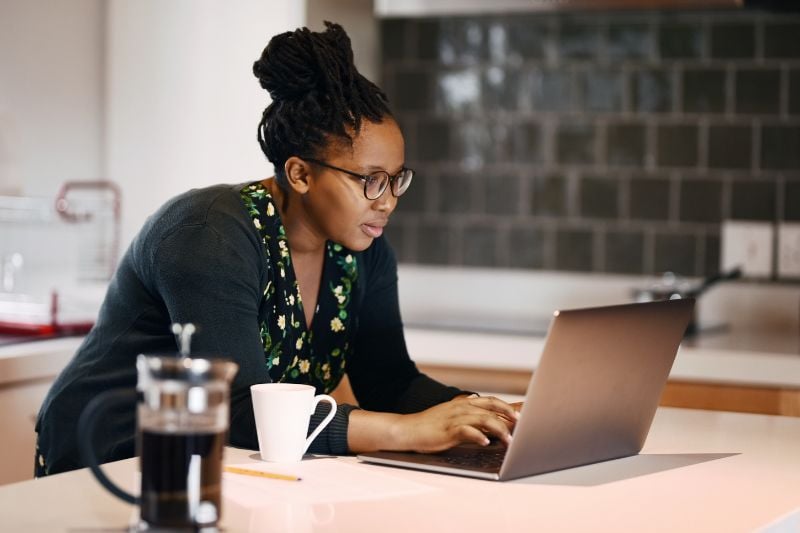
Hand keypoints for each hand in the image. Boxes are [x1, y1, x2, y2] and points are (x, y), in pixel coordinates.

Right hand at [393, 395, 518, 452]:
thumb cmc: (432, 426)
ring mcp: (455, 418)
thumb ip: (471, 415)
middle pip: (492, 406)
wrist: (408, 429)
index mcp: (465, 403)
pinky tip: (485, 442)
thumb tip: (488, 413)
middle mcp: (462, 407)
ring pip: (483, 418)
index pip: (492, 401)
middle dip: (509, 413)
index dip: (510, 406)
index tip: (526, 413)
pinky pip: (466, 431)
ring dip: (499, 429)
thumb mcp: (454, 417)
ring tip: (510, 440)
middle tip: (523, 424)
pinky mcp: (448, 430)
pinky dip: (478, 436)